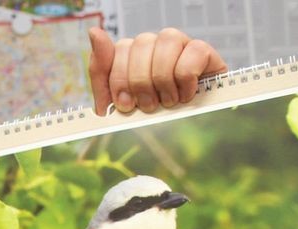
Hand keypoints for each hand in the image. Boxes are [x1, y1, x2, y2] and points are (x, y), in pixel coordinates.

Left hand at [88, 27, 226, 115]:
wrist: (189, 129)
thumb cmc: (152, 115)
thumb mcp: (118, 101)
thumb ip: (101, 70)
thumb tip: (94, 32)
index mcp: (133, 53)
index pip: (119, 49)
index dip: (118, 78)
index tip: (123, 104)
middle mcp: (155, 44)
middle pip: (140, 43)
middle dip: (139, 82)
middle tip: (146, 106)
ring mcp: (180, 45)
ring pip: (166, 42)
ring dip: (163, 79)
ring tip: (167, 102)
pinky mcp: (203, 52)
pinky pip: (193, 52)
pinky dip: (186, 79)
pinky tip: (185, 95)